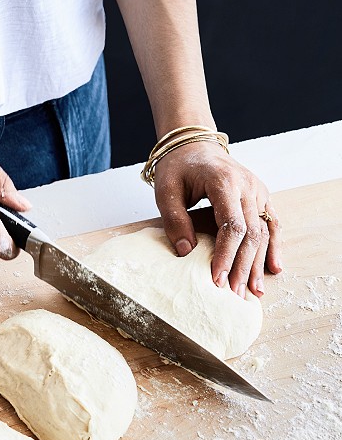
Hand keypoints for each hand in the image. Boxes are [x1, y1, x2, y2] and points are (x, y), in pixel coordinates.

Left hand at [153, 142, 281, 297]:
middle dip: (243, 266)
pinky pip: (271, 223)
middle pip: (252, 233)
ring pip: (264, 231)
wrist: (194, 144)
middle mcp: (248, 185)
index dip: (226, 255)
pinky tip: (274, 268)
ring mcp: (257, 190)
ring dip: (259, 263)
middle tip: (235, 294)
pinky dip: (273, 246)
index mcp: (224, 182)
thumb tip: (186, 252)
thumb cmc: (178, 167)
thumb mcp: (166, 191)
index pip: (232, 225)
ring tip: (254, 291)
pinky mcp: (260, 196)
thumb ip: (175, 220)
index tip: (217, 279)